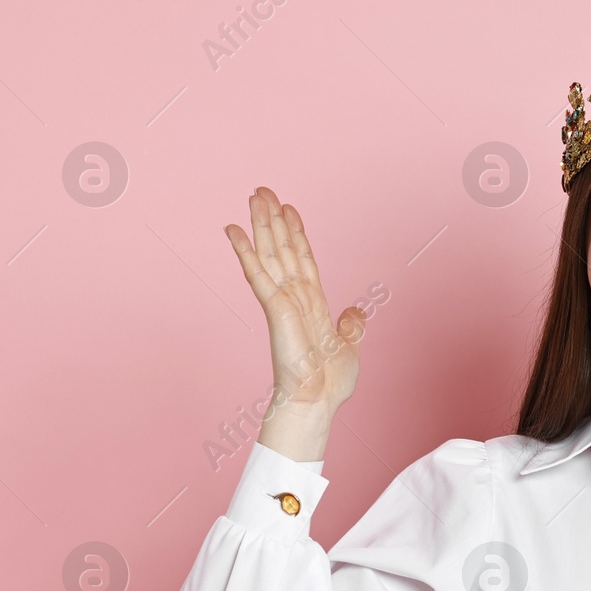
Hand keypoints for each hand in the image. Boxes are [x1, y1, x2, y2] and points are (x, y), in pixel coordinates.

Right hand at [226, 188, 365, 444]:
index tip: (289, 209)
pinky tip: (234, 230)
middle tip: (263, 190)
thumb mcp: (349, 347)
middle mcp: (294, 297)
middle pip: (282, 249)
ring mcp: (281, 301)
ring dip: (261, 224)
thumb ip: (350, 326)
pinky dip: (246, 251)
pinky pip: (258, 274)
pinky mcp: (274, 308)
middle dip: (273, 219)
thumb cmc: (329, 383)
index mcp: (312, 304)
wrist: (317, 401)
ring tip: (254, 196)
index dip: (296, 233)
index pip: (303, 259)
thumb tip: (356, 311)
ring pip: (270, 254)